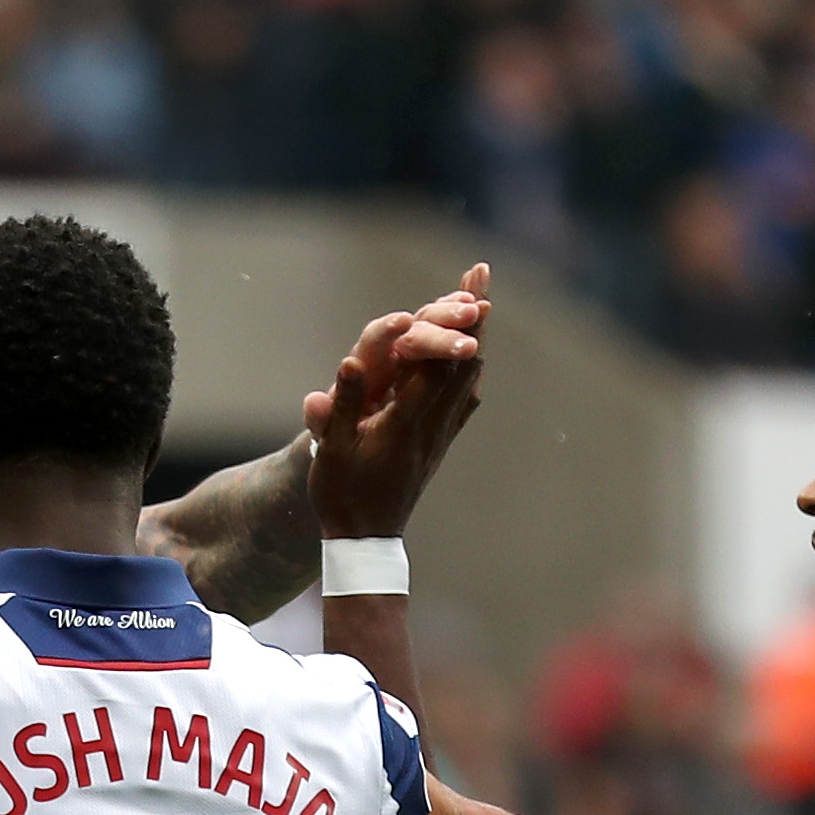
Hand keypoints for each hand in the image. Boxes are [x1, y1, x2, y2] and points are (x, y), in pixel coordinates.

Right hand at [305, 263, 488, 539]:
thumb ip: (342, 406)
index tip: (467, 290)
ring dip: (477, 336)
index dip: (454, 324)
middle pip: (464, 361)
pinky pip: (464, 399)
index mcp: (405, 422)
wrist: (365, 540)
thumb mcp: (333, 451)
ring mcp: (440, 436)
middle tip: (481, 274)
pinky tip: (472, 354)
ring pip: (469, 378)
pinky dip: (470, 368)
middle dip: (474, 316)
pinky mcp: (439, 444)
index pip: (437, 364)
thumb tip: (351, 362)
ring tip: (481, 299)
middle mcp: (432, 425)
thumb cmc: (341, 494)